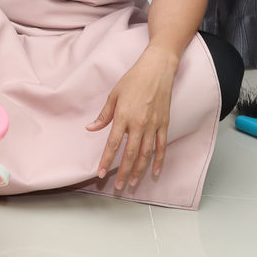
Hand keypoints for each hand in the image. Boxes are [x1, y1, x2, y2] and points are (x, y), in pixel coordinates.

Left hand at [86, 46, 178, 189]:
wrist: (157, 70)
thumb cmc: (133, 80)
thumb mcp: (114, 95)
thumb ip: (104, 115)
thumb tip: (91, 129)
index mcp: (123, 117)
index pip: (113, 144)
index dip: (107, 160)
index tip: (101, 173)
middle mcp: (139, 124)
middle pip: (130, 154)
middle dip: (122, 171)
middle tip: (117, 186)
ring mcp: (153, 125)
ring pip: (146, 154)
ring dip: (139, 170)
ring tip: (132, 183)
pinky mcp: (164, 124)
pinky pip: (161, 146)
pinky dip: (159, 160)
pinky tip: (155, 171)